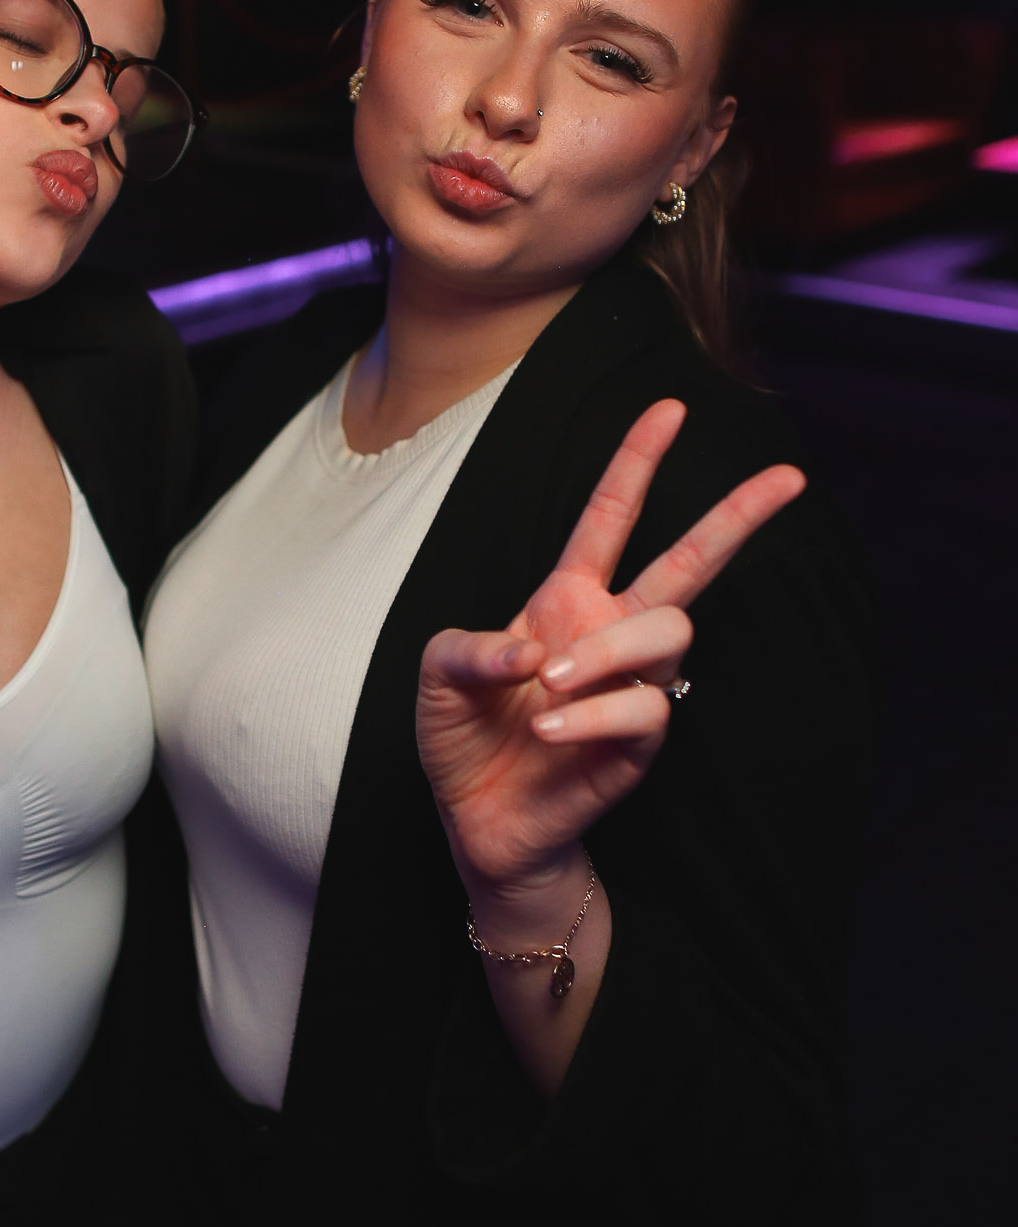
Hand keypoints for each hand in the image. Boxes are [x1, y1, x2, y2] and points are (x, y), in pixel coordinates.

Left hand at [416, 399, 804, 897]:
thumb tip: (531, 650)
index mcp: (565, 599)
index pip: (609, 518)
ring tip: (546, 686)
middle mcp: (608, 632)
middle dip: (738, 518)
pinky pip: (645, 708)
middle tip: (789, 477)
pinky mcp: (639, 742)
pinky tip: (548, 730)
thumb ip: (467, 647)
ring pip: (669, 632)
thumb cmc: (464, 737)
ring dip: (604, 654)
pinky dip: (592, 713)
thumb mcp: (438, 675)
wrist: (477, 819)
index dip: (635, 462)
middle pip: (690, 564)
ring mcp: (631, 685)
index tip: (668, 407)